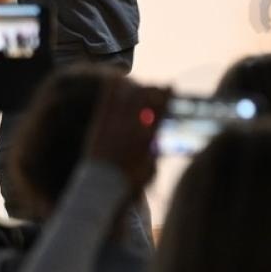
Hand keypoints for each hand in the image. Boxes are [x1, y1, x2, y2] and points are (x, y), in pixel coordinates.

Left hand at [83, 77, 169, 192]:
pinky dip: (111, 91)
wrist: (100, 189)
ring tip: (136, 83)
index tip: (171, 85)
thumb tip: (155, 145)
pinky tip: (113, 82)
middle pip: (144, 99)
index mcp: (148, 138)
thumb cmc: (127, 185)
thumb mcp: (149, 171)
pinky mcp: (99, 127)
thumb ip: (154, 155)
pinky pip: (106, 103)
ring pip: (126, 98)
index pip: (160, 109)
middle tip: (156, 84)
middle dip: (151, 89)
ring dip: (133, 87)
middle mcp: (132, 128)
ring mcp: (115, 126)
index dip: (166, 96)